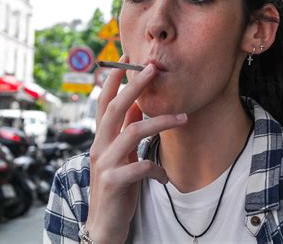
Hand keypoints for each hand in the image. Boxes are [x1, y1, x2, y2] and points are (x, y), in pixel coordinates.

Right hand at [85, 57, 186, 243]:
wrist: (104, 223)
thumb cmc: (117, 185)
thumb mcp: (122, 154)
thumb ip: (126, 130)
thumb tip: (137, 104)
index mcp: (101, 137)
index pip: (104, 102)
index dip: (113, 79)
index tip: (127, 57)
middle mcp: (98, 146)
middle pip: (115, 108)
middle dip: (133, 85)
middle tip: (153, 68)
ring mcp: (104, 163)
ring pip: (132, 132)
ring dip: (160, 122)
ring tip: (183, 118)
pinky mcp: (113, 182)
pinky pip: (141, 167)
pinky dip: (157, 170)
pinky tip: (165, 177)